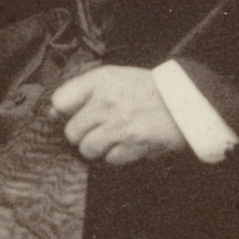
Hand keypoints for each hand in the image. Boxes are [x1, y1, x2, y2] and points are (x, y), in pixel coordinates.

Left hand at [50, 65, 186, 166]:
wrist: (186, 102)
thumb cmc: (147, 91)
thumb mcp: (115, 79)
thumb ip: (83, 92)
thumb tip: (52, 114)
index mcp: (101, 80)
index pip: (60, 101)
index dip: (64, 113)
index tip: (75, 115)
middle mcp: (107, 101)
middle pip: (71, 132)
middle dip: (83, 135)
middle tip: (101, 129)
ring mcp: (120, 124)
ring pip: (88, 149)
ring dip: (99, 148)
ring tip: (115, 138)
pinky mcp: (133, 144)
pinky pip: (110, 159)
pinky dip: (118, 156)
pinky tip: (130, 144)